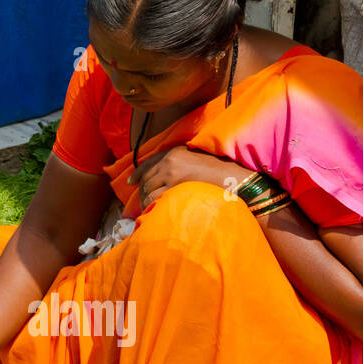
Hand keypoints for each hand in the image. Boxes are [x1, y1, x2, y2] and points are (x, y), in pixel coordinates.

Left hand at [127, 146, 249, 208]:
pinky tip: (154, 211)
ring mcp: (171, 174)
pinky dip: (151, 206)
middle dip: (142, 191)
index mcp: (174, 152)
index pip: (148, 162)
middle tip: (142, 202)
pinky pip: (155, 199)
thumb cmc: (218, 172)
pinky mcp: (174, 188)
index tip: (131, 182)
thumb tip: (166, 176)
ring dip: (146, 200)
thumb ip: (180, 164)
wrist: (232, 178)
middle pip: (146, 178)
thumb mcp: (196, 160)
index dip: (137, 174)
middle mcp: (170, 161)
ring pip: (148, 190)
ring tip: (148, 209)